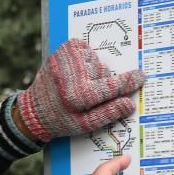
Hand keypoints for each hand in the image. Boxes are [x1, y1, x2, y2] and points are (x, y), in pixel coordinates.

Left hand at [15, 39, 144, 142]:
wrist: (32, 110)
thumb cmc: (61, 120)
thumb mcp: (85, 124)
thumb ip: (108, 113)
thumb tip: (130, 103)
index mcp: (80, 95)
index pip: (113, 86)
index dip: (129, 82)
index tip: (141, 77)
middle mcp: (74, 75)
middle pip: (105, 72)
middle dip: (102, 82)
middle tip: (88, 94)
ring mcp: (67, 60)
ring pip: (96, 61)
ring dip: (92, 70)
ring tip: (78, 83)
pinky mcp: (62, 50)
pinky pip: (86, 49)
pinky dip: (85, 59)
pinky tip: (76, 71)